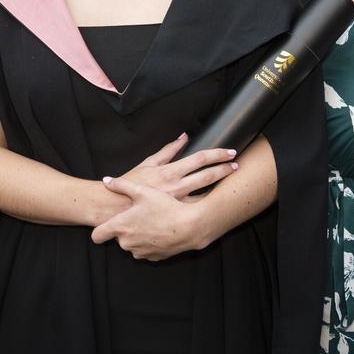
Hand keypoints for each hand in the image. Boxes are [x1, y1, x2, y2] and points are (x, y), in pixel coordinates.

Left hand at [90, 176, 210, 260]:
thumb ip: (121, 185)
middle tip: (138, 215)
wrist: (190, 226)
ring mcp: (141, 252)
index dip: (98, 229)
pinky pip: (146, 249)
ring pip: (132, 244)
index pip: (97, 236)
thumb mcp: (143, 191)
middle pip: (117, 237)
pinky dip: (149, 242)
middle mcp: (127, 244)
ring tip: (151, 221)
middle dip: (125, 228)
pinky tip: (159, 230)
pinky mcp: (154, 257)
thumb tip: (106, 180)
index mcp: (120, 227)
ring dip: (137, 235)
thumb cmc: (166, 207)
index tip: (103, 224)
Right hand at [118, 132, 237, 199]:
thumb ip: (168, 150)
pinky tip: (219, 204)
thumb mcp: (148, 163)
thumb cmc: (130, 185)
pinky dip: (210, 207)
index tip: (231, 151)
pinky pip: (197, 211)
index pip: (200, 159)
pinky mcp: (176, 217)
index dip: (218, 154)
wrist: (116, 209)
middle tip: (237, 165)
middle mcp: (176, 188)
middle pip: (208, 176)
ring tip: (233, 182)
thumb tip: (183, 137)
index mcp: (169, 172)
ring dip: (222, 188)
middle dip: (225, 169)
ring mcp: (177, 204)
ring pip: (207, 195)